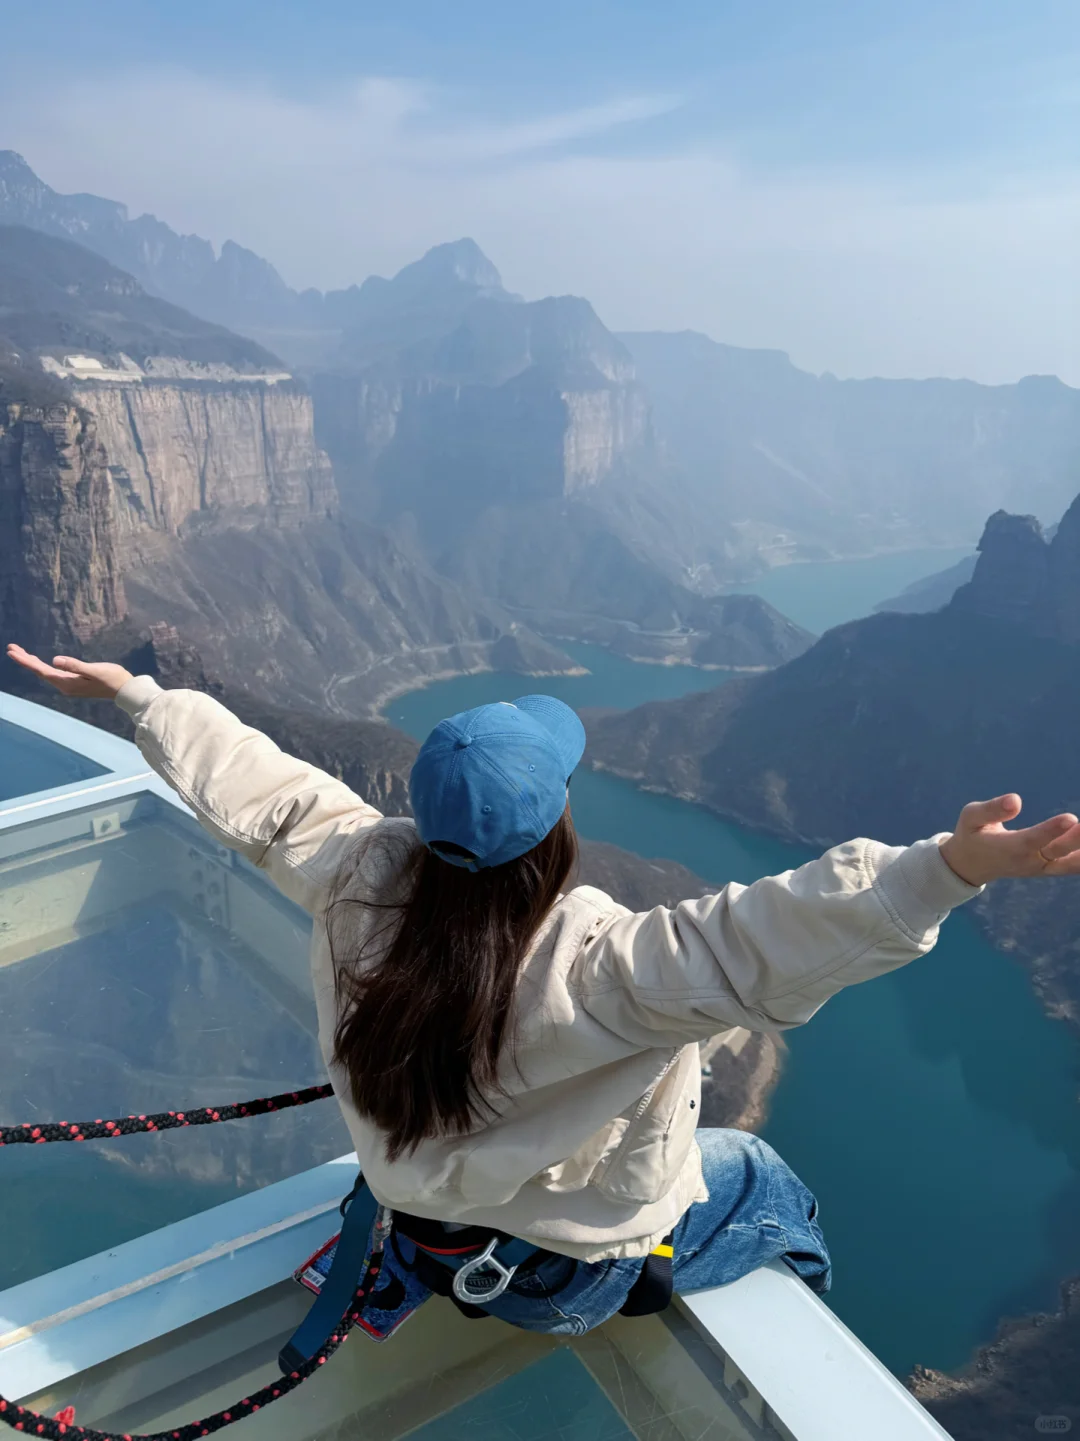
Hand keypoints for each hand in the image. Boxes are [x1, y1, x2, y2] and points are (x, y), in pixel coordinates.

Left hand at [6, 643, 132, 699]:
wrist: (125, 689)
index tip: (12, 651)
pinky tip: (39, 662)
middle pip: (40, 671)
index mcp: (67, 683)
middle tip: (11, 648)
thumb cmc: (112, 678)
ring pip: (45, 672)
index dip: (25, 661)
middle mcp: (65, 686)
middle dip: (25, 660)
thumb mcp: (94, 670)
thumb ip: (74, 665)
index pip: (41, 670)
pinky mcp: (74, 683)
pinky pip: (53, 674)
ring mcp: (69, 685)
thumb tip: (55, 660)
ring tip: (20, 653)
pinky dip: (42, 666)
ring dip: (32, 662)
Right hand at [939, 794, 1079, 885]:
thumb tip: (1015, 800)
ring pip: (1070, 862)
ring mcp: (1041, 868)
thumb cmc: (972, 834)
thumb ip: (991, 810)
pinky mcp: (1050, 868)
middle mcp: (1027, 861)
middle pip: (1057, 852)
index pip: (1033, 840)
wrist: (972, 865)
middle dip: (1077, 840)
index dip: (1051, 830)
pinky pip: (1073, 866)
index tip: (1071, 818)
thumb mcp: (970, 817)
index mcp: (1007, 848)